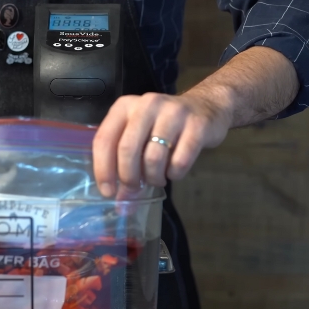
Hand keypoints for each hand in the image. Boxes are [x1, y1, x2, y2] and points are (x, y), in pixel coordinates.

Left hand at [93, 91, 232, 196]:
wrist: (205, 107)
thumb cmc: (164, 126)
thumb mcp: (139, 136)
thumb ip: (125, 163)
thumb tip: (122, 204)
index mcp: (125, 106)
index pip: (104, 140)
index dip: (103, 170)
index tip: (108, 192)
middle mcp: (147, 105)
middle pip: (127, 149)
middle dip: (129, 178)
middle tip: (134, 190)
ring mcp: (173, 113)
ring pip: (153, 157)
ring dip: (153, 178)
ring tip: (157, 179)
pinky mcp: (197, 126)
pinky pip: (179, 161)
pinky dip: (174, 174)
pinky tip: (174, 172)